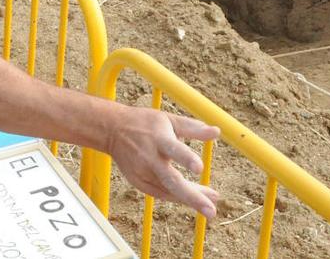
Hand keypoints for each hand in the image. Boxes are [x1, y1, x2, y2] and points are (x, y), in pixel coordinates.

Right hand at [107, 107, 221, 217]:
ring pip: (169, 191)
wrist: (112, 130)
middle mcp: (150, 158)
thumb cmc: (144, 123)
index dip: (186, 158)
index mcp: (158, 138)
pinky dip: (177, 197)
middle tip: (211, 210)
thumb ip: (192, 128)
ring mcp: (142, 173)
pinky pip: (162, 194)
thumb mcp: (168, 120)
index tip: (199, 169)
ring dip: (190, 200)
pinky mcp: (138, 182)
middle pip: (171, 180)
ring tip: (210, 207)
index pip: (173, 149)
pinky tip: (193, 199)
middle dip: (192, 197)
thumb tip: (217, 132)